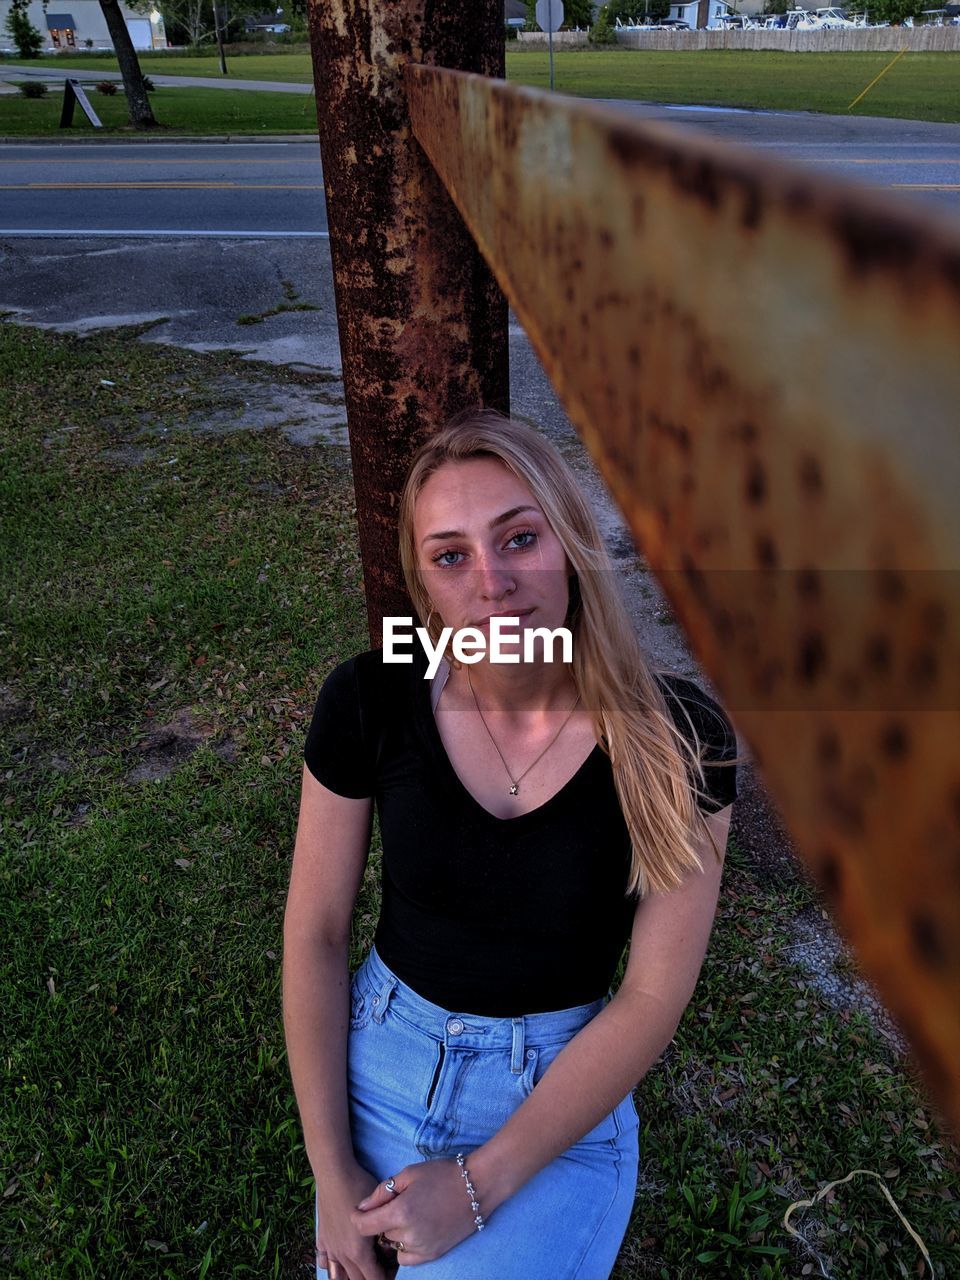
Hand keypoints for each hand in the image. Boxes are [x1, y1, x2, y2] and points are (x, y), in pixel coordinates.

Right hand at [316, 1161, 390, 1279]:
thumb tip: (392, 1244)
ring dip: (351, 1276)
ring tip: (361, 1269)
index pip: (373, 1279)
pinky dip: (332, 1265)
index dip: (386, 1278)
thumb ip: (385, 1231)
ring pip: (338, 1276)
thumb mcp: (380, 1209)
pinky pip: (324, 1261)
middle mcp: (342, 1254)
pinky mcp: (321, 1238)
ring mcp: (329, 1247)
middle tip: (383, 1269)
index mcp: (358, 1251)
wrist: (334, 1172)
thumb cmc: (360, 1186)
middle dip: (371, 1278)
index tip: (394, 1271)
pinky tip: (340, 1259)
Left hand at [351, 1159, 477, 1265]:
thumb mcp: (408, 1174)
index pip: (364, 1226)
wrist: (477, 1186)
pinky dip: (406, 1247)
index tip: (359, 1212)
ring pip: (393, 1246)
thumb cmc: (442, 1174)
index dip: (358, 1218)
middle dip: (381, 1220)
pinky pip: (407, 1258)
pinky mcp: (434, 1254)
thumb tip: (362, 1207)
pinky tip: (414, 1230)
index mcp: (400, 1212)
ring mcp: (422, 1247)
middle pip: (380, 1234)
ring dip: (394, 1234)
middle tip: (395, 1204)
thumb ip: (382, 1191)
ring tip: (408, 1215)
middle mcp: (410, 1234)